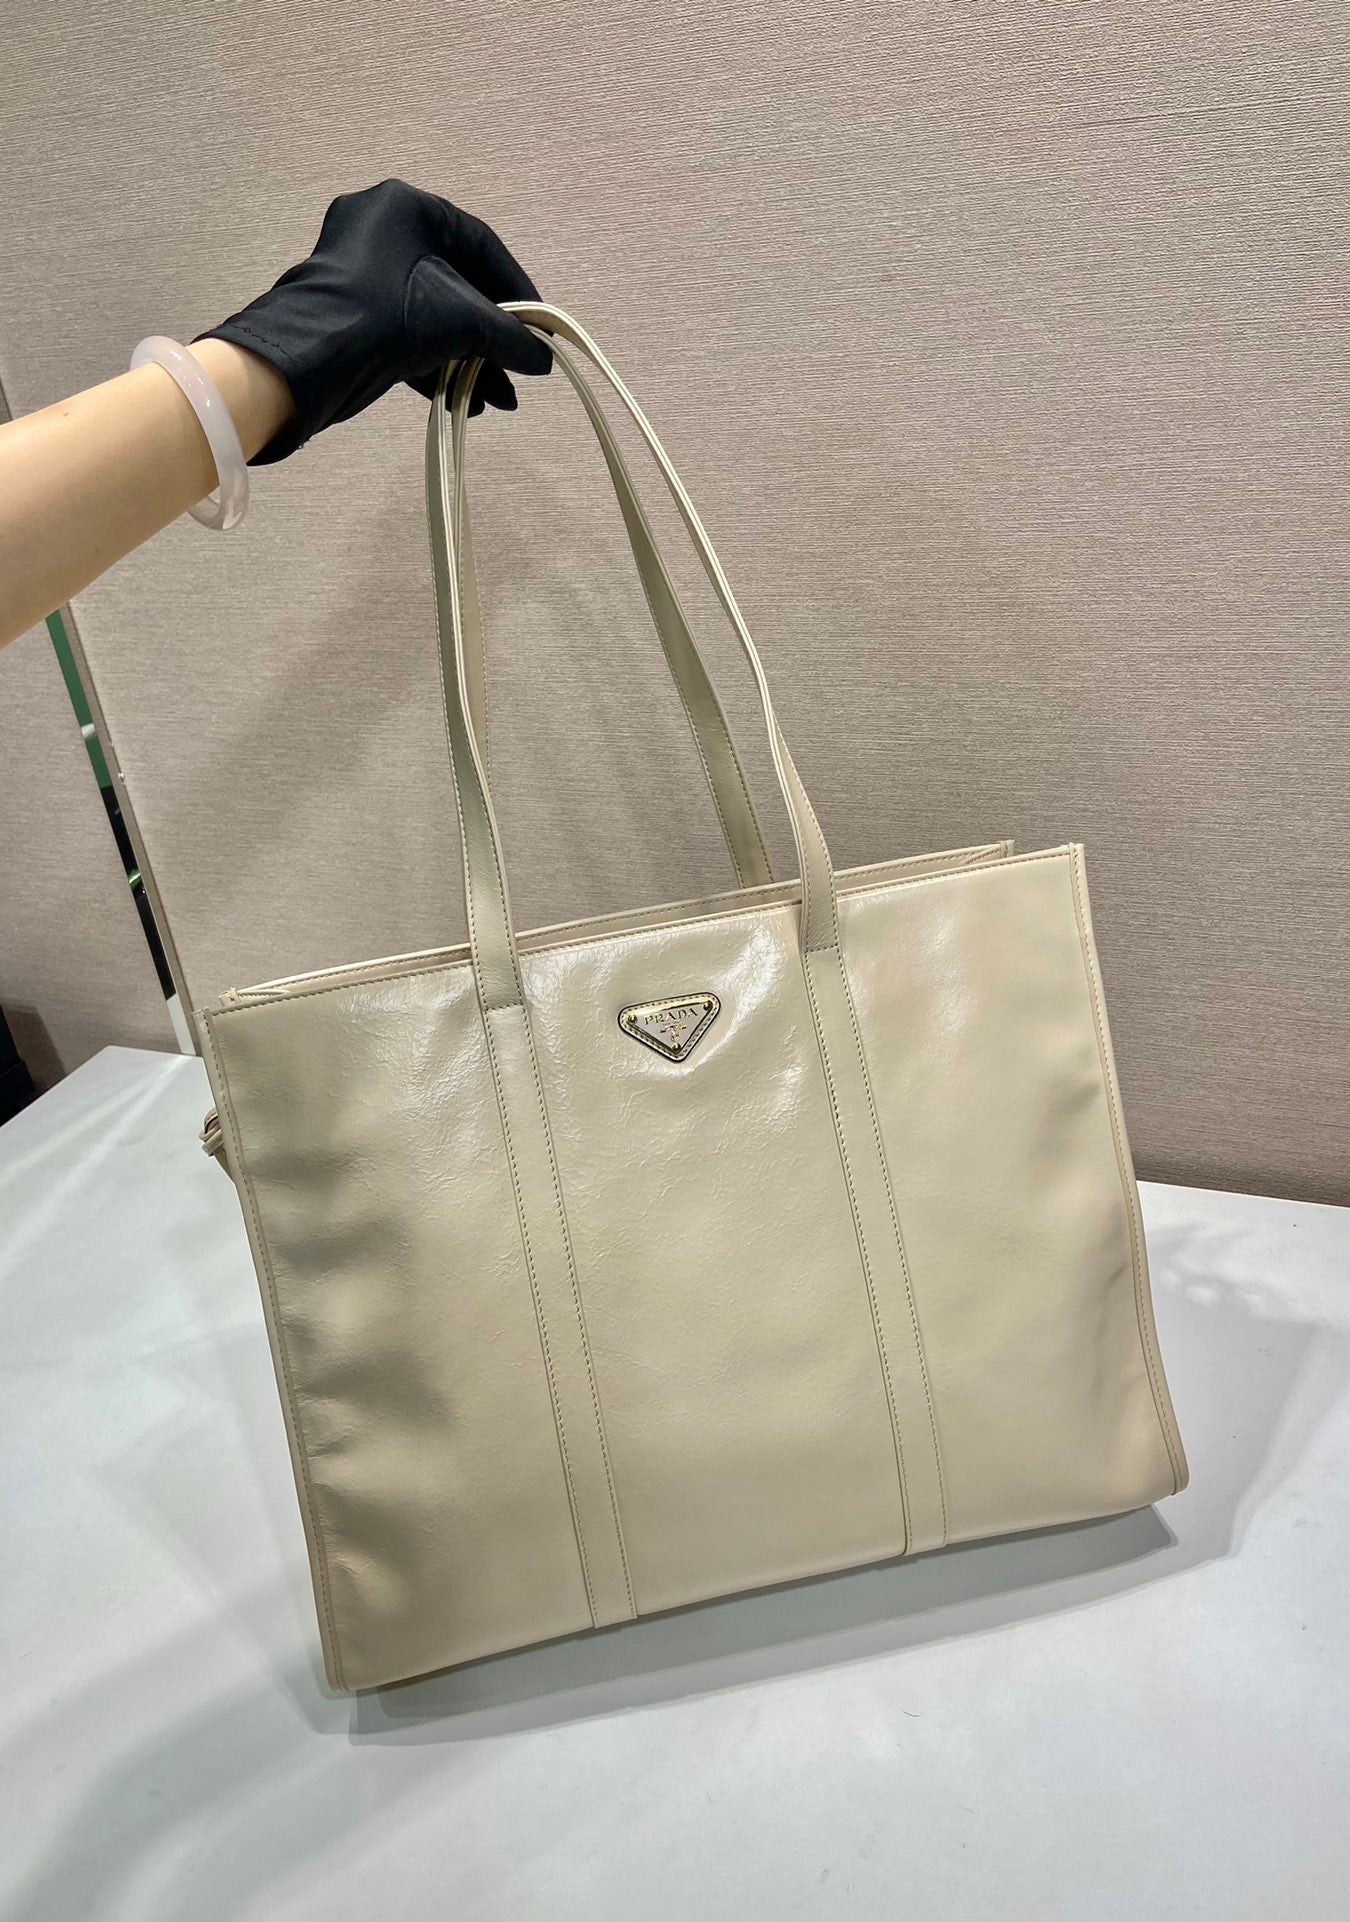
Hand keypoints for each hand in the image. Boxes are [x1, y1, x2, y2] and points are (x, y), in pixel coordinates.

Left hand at [201, 178, 550, 462]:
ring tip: (496, 399)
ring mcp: (361, 273)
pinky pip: (406, 332)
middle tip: (517, 372)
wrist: (307, 360)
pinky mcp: (350, 313)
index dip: (514, 289)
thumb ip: (507, 337)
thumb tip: (540, 359)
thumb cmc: (386, 317)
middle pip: (456, 283)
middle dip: (490, 336)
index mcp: (406, 207)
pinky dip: (436, 364)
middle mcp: (381, 229)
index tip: (536, 327)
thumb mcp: (459, 321)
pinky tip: (464, 400)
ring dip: (467, 358)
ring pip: (431, 313)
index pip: (479, 243)